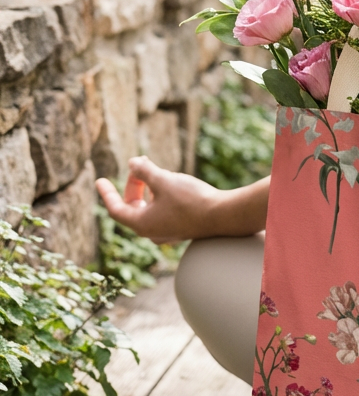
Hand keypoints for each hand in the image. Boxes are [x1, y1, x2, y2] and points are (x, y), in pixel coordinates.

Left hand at [96, 157, 221, 243]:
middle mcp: (152, 232)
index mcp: (142, 223)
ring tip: (157, 170)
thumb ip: (144, 171)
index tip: (99, 181)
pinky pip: (161, 211)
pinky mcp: (180, 228)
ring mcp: (167, 232)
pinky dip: (159, 196)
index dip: (106, 193)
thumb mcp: (163, 180)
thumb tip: (131, 163)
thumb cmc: (191, 200)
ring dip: (148, 188)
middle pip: (132, 207)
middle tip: (140, 165)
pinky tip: (171, 182)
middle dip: (133, 184)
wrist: (223, 216)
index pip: (115, 209)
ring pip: (148, 208)